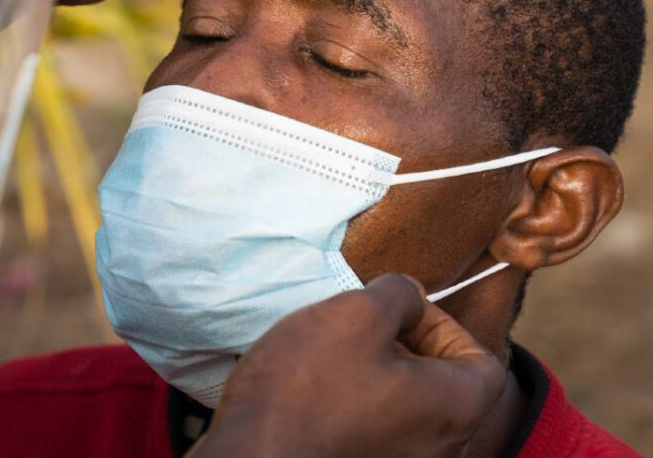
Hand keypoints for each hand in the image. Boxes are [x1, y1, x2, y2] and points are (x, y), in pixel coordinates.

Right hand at [191, 274, 505, 457]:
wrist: (252, 456)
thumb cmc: (309, 388)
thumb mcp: (355, 314)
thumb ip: (398, 294)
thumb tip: (410, 299)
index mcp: (455, 408)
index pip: (482, 362)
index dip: (444, 325)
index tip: (397, 311)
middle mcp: (441, 447)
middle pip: (443, 386)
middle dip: (404, 347)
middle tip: (357, 327)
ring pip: (407, 409)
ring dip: (377, 375)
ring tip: (330, 356)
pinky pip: (377, 432)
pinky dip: (357, 406)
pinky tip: (315, 392)